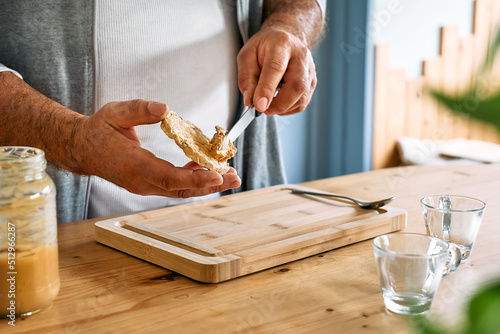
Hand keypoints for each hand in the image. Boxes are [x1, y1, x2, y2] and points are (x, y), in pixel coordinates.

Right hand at [70, 99, 240, 197]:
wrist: (82, 149)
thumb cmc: (99, 130)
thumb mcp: (115, 112)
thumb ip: (139, 109)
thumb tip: (165, 108)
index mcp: (134, 166)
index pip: (169, 178)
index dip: (196, 179)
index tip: (217, 175)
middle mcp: (142, 181)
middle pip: (181, 189)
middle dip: (211, 185)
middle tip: (235, 178)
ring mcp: (146, 185)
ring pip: (181, 190)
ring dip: (207, 185)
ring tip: (230, 177)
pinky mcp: (149, 183)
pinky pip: (175, 186)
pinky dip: (194, 180)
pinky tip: (209, 172)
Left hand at [237, 27, 316, 115]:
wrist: (285, 39)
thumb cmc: (265, 47)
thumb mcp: (247, 56)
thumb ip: (247, 78)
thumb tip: (250, 100)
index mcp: (282, 44)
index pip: (276, 68)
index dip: (267, 90)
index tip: (259, 105)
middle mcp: (301, 56)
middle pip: (296, 85)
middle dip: (278, 104)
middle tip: (263, 109)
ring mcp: (310, 69)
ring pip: (302, 98)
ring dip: (283, 108)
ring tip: (269, 104)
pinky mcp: (312, 82)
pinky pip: (303, 102)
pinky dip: (289, 108)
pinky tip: (279, 102)